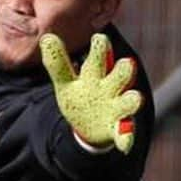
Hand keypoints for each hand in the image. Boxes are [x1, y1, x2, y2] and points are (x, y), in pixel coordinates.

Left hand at [40, 32, 142, 153]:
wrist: (89, 127)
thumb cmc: (80, 97)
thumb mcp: (66, 82)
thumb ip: (57, 63)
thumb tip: (46, 37)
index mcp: (96, 74)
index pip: (99, 57)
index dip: (101, 48)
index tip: (99, 39)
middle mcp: (111, 88)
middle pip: (121, 75)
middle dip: (124, 70)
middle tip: (126, 64)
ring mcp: (117, 108)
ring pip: (128, 101)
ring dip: (131, 100)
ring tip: (135, 98)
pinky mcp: (117, 129)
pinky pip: (125, 132)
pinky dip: (126, 136)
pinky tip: (125, 142)